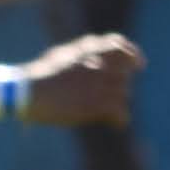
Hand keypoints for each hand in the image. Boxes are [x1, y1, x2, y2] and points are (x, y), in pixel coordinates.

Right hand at [24, 34, 143, 126]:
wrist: (30, 92)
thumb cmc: (39, 76)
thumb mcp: (61, 55)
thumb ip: (81, 53)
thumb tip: (90, 56)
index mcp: (89, 48)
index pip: (119, 46)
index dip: (132, 55)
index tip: (140, 65)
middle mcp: (100, 62)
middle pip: (124, 74)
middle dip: (119, 85)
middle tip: (110, 96)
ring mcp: (102, 82)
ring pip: (123, 94)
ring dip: (116, 103)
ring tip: (103, 112)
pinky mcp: (101, 103)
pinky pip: (122, 113)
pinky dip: (120, 120)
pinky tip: (114, 124)